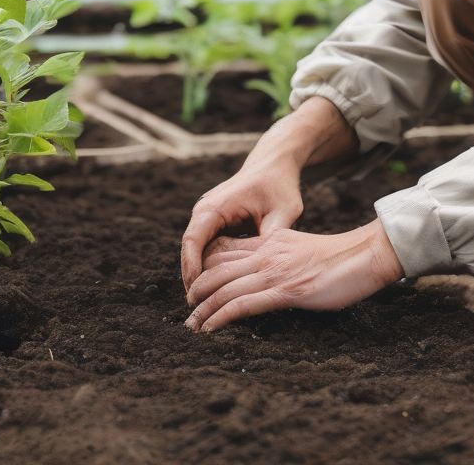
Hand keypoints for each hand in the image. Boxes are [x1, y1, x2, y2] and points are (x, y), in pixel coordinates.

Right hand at [180, 97, 356, 294]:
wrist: (275, 163)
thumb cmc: (280, 185)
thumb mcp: (283, 211)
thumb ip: (272, 238)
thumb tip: (265, 267)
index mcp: (215, 206)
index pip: (193, 242)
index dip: (192, 271)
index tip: (198, 296)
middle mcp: (205, 210)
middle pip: (190, 251)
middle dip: (193, 279)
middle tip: (199, 310)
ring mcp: (208, 215)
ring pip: (196, 251)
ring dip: (200, 275)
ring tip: (206, 305)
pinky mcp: (215, 221)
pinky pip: (206, 247)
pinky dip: (209, 266)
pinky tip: (218, 289)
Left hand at [184, 219, 403, 331]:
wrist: (364, 254)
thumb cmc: (339, 257)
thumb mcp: (300, 248)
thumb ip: (279, 255)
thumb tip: (264, 272)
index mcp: (270, 241)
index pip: (225, 248)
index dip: (204, 265)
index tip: (195, 284)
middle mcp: (266, 253)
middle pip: (217, 268)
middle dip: (196, 289)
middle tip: (187, 307)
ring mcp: (274, 271)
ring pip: (224, 288)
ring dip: (202, 308)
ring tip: (190, 325)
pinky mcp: (286, 291)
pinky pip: (243, 304)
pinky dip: (220, 318)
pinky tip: (209, 328)